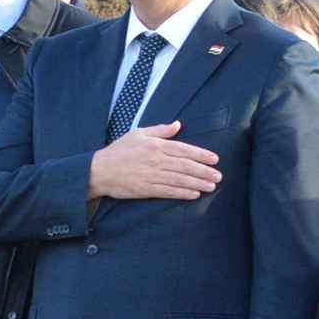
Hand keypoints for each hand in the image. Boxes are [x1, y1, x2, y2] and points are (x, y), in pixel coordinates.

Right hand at [86, 122, 219, 201]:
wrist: (99, 170)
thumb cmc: (118, 151)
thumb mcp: (138, 133)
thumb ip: (160, 130)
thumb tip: (178, 125)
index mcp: (155, 145)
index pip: (183, 149)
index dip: (201, 154)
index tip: (214, 159)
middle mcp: (155, 160)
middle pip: (185, 166)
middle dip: (204, 171)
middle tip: (218, 175)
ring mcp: (151, 176)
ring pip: (179, 179)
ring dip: (197, 183)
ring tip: (211, 186)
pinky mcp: (145, 189)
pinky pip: (168, 191)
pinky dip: (182, 193)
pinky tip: (194, 194)